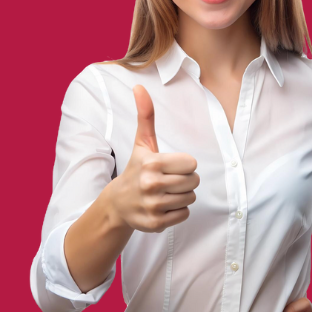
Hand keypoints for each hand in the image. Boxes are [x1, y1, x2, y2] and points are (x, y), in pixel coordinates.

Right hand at [106, 84, 199, 232]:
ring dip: (182, 195)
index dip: (184, 165)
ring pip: (190, 198)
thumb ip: (145, 115)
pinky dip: (177, 211)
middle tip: (168, 180)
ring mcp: (153, 206)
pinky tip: (163, 205)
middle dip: (185, 180)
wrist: (117, 203)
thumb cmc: (136, 168)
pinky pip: (184, 214)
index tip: (170, 166)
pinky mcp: (155, 224)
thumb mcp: (142, 143)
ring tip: (165, 192)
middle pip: (193, 182)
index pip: (191, 164)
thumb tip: (139, 87)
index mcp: (151, 164)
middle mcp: (151, 186)